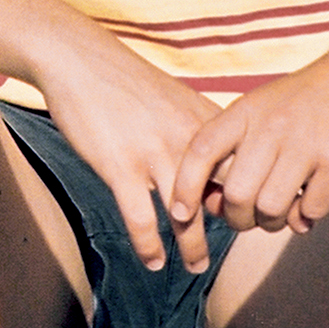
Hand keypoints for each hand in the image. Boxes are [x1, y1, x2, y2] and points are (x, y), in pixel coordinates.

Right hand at [38, 31, 223, 272]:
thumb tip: (211, 169)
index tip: (245, 218)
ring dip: (193, 248)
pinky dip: (149, 246)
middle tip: (234, 246)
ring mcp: (154, 154)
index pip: (243, 171)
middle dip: (229, 229)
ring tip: (195, 267)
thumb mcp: (175, 99)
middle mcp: (187, 140)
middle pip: (221, 197)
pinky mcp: (120, 166)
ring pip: (185, 216)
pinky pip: (142, 220)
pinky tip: (152, 261)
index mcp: (205, 123)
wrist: (79, 60)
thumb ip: (197, 132)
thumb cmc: (124, 83)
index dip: (248, 198)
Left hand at [170, 43, 328, 236]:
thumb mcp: (263, 106)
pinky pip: (311, 210)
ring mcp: (307, 144)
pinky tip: (309, 208)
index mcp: (247, 110)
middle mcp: (272, 126)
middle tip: (248, 219)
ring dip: (273, 223)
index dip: (184, 187)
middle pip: (236, 194)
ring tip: (281, 215)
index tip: (178, 212)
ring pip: (271, 208)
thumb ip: (238, 147)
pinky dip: (307, 219)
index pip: (201, 151)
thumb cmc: (308, 98)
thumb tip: (217, 204)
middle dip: (237, 219)